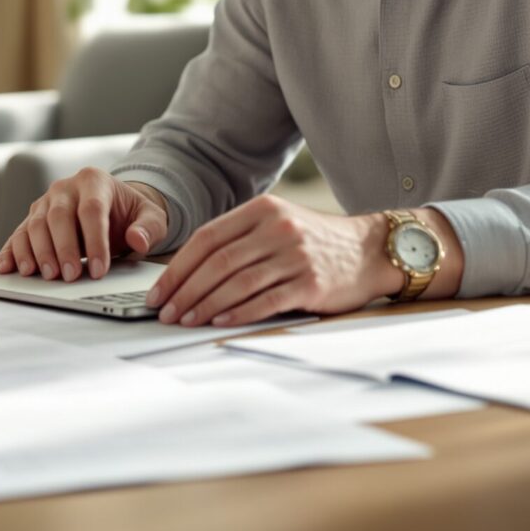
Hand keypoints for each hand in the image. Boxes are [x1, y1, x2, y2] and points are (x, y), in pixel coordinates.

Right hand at [0, 168, 169, 281]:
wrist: (114, 207)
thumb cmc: (131, 213)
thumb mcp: (151, 217)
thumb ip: (148, 228)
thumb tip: (138, 240)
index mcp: (94, 181)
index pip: (91, 210)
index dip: (95, 240)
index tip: (101, 268)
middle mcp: (65, 188)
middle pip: (58, 216)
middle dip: (63, 248)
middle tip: (71, 276)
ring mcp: (45, 203)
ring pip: (34, 224)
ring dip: (38, 252)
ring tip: (45, 276)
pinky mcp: (31, 219)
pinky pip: (18, 234)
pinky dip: (12, 251)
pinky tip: (9, 268)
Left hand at [146, 196, 402, 326]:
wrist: (370, 251)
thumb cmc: (315, 242)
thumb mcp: (278, 224)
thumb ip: (240, 238)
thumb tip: (188, 271)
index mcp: (262, 209)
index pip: (207, 238)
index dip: (178, 267)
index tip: (159, 291)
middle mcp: (277, 228)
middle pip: (217, 262)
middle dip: (185, 290)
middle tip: (165, 311)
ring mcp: (295, 255)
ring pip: (237, 282)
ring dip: (205, 305)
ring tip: (185, 320)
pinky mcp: (311, 283)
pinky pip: (266, 300)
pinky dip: (238, 313)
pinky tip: (220, 321)